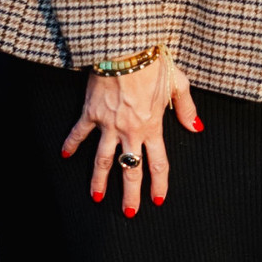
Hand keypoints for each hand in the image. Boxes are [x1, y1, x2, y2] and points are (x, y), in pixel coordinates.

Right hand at [63, 54, 201, 217]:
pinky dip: (71, 144)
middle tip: (129, 213)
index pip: (157, 164)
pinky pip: (79, 133)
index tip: (157, 200)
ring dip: (99, 180)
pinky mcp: (91, 113)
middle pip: (131, 169)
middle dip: (130, 194)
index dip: (158, 184)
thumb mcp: (178, 83)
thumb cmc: (155, 63)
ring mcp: (109, 124)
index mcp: (153, 126)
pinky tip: (64, 156)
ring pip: (104, 160)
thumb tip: (196, 127)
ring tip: (96, 197)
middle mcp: (130, 131)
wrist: (126, 49)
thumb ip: (187, 109)